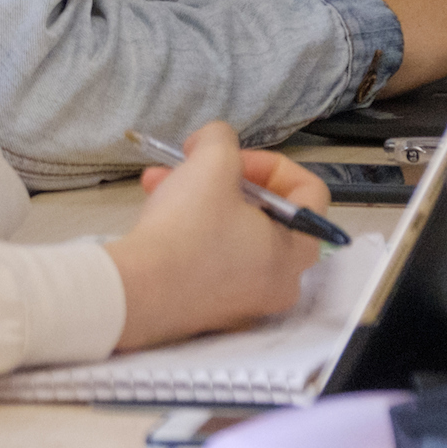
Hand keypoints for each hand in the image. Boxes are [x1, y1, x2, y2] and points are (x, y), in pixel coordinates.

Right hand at [104, 122, 332, 351]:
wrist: (136, 293)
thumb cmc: (187, 230)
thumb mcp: (211, 163)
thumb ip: (222, 139)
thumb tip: (216, 141)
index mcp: (295, 251)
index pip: (310, 192)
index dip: (271, 163)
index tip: (233, 158)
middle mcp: (279, 282)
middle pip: (268, 212)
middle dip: (226, 178)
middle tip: (196, 165)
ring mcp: (245, 300)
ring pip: (233, 231)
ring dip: (200, 197)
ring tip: (160, 181)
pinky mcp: (212, 309)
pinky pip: (213, 257)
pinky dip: (192, 230)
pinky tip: (156, 209)